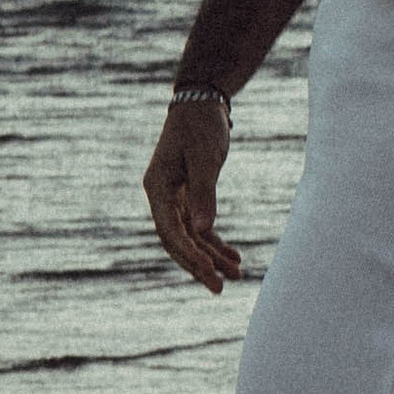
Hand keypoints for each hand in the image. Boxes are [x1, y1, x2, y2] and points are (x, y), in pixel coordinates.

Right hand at [144, 98, 243, 294]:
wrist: (201, 104)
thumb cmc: (201, 126)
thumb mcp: (206, 157)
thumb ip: (204, 193)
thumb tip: (203, 230)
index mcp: (156, 187)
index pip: (169, 230)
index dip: (189, 254)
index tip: (209, 271)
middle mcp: (161, 197)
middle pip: (177, 240)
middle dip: (198, 265)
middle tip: (220, 288)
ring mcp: (173, 199)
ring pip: (190, 237)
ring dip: (211, 256)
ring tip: (237, 275)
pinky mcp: (188, 197)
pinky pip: (200, 227)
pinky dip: (215, 242)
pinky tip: (234, 256)